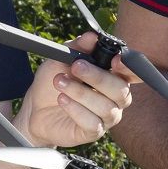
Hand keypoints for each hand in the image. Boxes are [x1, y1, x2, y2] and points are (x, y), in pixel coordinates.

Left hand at [16, 33, 136, 147]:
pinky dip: (76, 109)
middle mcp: (114, 98)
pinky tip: (62, 100)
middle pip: (120, 90)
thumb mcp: (62, 59)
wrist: (35, 108)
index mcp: (112, 77)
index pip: (132, 73)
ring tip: (60, 83)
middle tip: (76, 67)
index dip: (128, 68)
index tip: (115, 60)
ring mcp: (106, 117)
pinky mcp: (93, 131)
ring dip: (80, 92)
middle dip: (97, 77)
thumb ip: (78, 47)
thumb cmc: (53, 82)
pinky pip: (93, 123)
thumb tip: (92, 36)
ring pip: (105, 107)